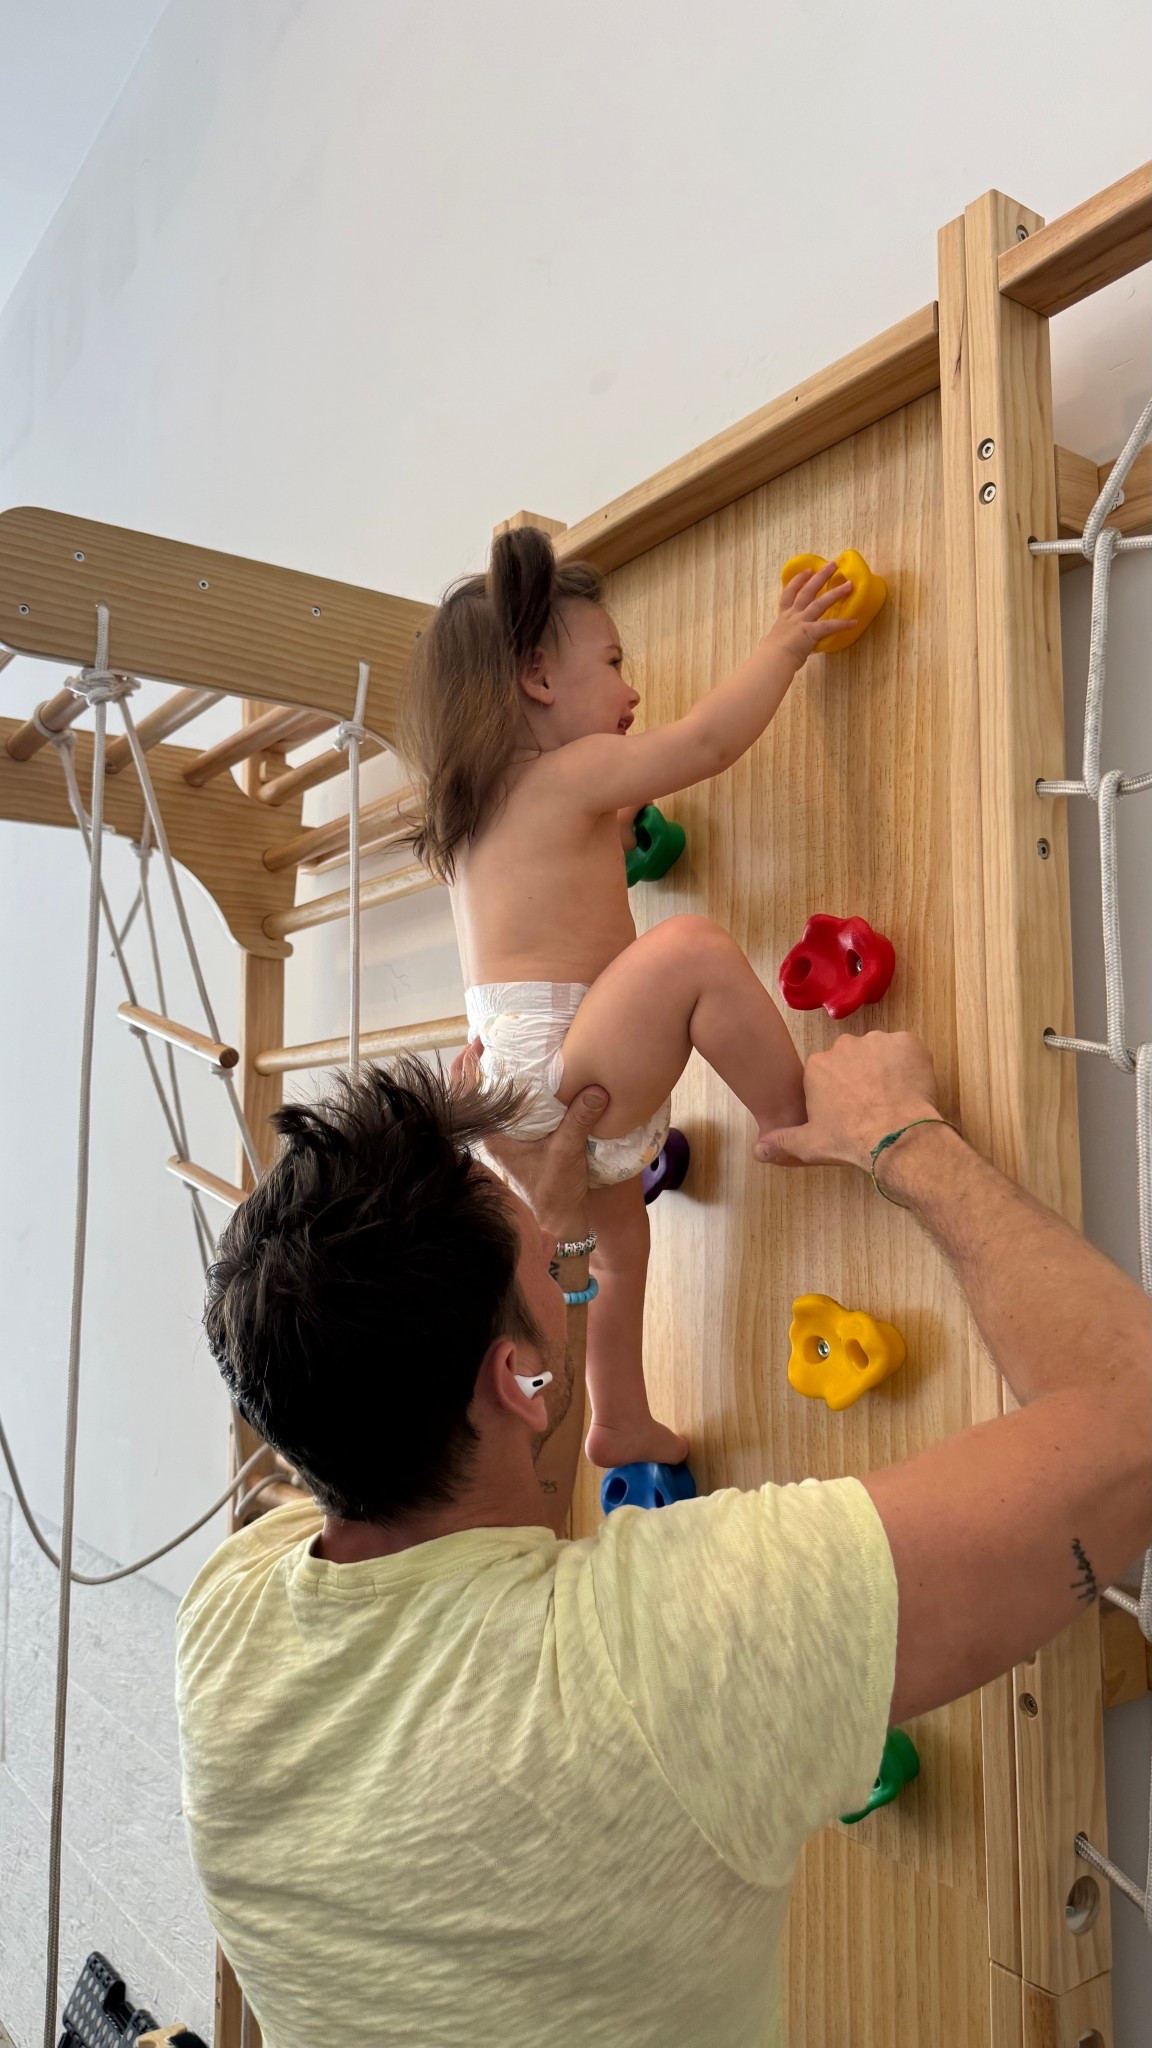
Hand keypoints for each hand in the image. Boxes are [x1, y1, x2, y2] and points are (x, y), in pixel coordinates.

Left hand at [450, 1040, 607, 1230]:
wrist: (560, 1220)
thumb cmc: (555, 1190)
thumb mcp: (567, 1152)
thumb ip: (579, 1120)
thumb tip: (596, 1090)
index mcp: (492, 1133)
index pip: (465, 1092)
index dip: (466, 1063)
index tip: (480, 1038)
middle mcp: (491, 1132)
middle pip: (473, 1089)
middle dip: (481, 1060)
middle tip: (498, 1032)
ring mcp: (503, 1136)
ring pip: (490, 1097)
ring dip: (497, 1073)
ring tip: (512, 1045)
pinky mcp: (518, 1139)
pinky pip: (508, 1106)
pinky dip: (513, 1087)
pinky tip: (530, 1073)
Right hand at [756, 1030, 939, 1170]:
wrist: (894, 1135)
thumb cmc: (849, 1139)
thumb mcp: (809, 1144)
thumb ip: (781, 1142)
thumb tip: (758, 1149)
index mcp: (817, 1066)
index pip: (827, 1072)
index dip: (839, 1091)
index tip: (849, 1109)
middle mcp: (843, 1046)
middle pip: (852, 1058)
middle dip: (861, 1076)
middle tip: (872, 1104)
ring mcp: (876, 1041)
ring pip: (880, 1052)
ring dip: (885, 1069)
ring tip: (893, 1097)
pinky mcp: (905, 1042)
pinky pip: (907, 1049)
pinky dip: (910, 1063)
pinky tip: (911, 1087)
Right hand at [764, 559, 855, 668]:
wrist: (772, 660)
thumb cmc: (770, 655)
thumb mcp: (771, 642)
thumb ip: (777, 638)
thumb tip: (774, 643)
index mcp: (784, 617)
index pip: (789, 593)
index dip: (798, 580)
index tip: (807, 571)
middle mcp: (793, 615)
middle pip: (807, 591)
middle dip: (820, 577)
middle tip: (832, 564)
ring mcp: (802, 622)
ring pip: (820, 603)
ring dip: (835, 593)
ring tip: (848, 584)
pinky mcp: (810, 632)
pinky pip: (829, 626)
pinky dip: (842, 624)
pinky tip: (854, 622)